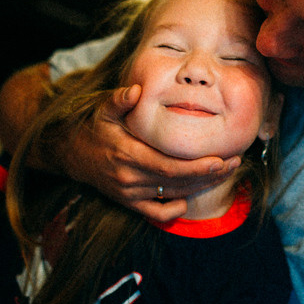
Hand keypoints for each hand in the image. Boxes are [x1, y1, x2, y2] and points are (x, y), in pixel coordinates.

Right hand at [59, 85, 241, 222]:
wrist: (70, 153)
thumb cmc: (93, 127)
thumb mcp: (103, 109)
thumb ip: (120, 100)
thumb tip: (135, 90)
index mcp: (127, 154)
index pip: (169, 167)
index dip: (197, 167)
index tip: (220, 160)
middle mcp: (129, 178)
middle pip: (177, 183)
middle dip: (208, 175)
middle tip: (233, 164)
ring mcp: (129, 192)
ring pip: (171, 196)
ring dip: (200, 188)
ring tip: (224, 174)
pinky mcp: (128, 201)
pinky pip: (155, 212)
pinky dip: (174, 211)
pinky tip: (189, 199)